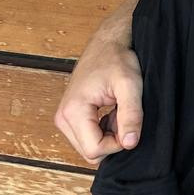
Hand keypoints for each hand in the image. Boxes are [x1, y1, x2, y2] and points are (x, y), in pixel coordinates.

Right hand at [54, 39, 143, 163]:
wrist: (107, 42)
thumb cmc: (117, 59)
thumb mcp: (130, 86)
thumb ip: (131, 115)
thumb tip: (129, 144)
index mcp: (73, 111)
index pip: (94, 150)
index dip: (117, 144)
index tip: (129, 124)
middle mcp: (63, 117)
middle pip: (90, 152)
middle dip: (112, 140)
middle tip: (123, 115)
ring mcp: (64, 117)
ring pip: (90, 146)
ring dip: (109, 135)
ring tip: (118, 110)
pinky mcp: (70, 116)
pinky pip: (88, 136)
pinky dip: (104, 130)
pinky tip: (112, 111)